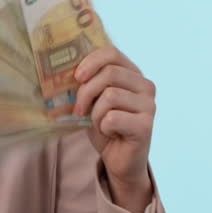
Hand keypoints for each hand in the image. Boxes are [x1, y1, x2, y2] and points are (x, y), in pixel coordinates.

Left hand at [72, 43, 156, 205]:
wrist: (120, 160)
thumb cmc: (106, 127)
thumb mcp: (94, 101)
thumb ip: (88, 83)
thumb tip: (62, 71)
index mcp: (133, 74)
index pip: (112, 52)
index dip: (91, 61)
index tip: (76, 76)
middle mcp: (146, 86)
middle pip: (109, 73)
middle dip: (86, 91)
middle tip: (78, 109)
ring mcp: (149, 106)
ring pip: (110, 96)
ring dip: (95, 113)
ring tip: (98, 124)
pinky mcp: (146, 125)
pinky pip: (113, 118)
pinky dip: (103, 127)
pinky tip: (109, 133)